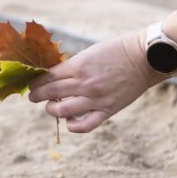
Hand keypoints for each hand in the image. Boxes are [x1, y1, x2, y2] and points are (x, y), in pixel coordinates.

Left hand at [28, 30, 160, 133]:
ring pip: (62, 110)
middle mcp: (85, 83)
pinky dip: (73, 126)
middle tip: (33, 96)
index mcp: (79, 65)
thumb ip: (72, 66)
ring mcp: (96, 98)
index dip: (36, 82)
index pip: (47, 77)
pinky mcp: (108, 110)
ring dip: (51, 109)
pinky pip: (85, 125)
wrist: (144, 59)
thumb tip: (52, 76)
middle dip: (37, 95)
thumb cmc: (116, 51)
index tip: (32, 84)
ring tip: (50, 107)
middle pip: (50, 93)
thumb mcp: (89, 53)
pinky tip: (69, 121)